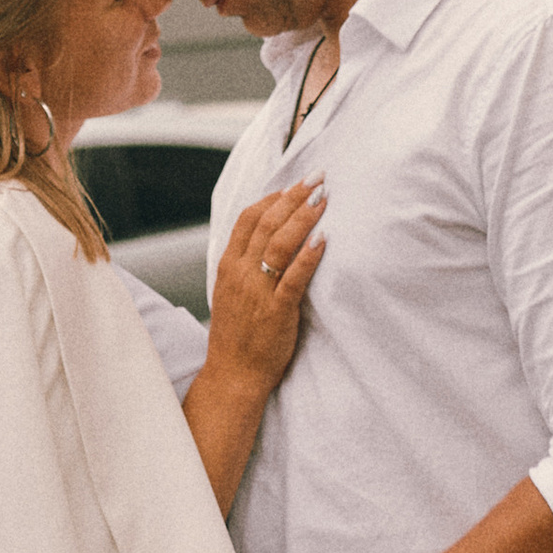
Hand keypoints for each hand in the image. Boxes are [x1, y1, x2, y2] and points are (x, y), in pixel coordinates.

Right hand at [206, 180, 326, 389]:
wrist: (233, 374)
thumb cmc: (237, 335)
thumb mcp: (231, 291)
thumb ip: (244, 264)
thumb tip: (266, 239)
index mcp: (228, 265)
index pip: (248, 219)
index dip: (272, 198)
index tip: (293, 185)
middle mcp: (240, 272)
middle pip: (267, 223)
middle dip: (294, 197)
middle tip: (317, 178)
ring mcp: (258, 290)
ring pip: (280, 243)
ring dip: (304, 216)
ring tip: (324, 198)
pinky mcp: (277, 310)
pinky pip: (294, 276)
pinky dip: (309, 254)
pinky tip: (323, 238)